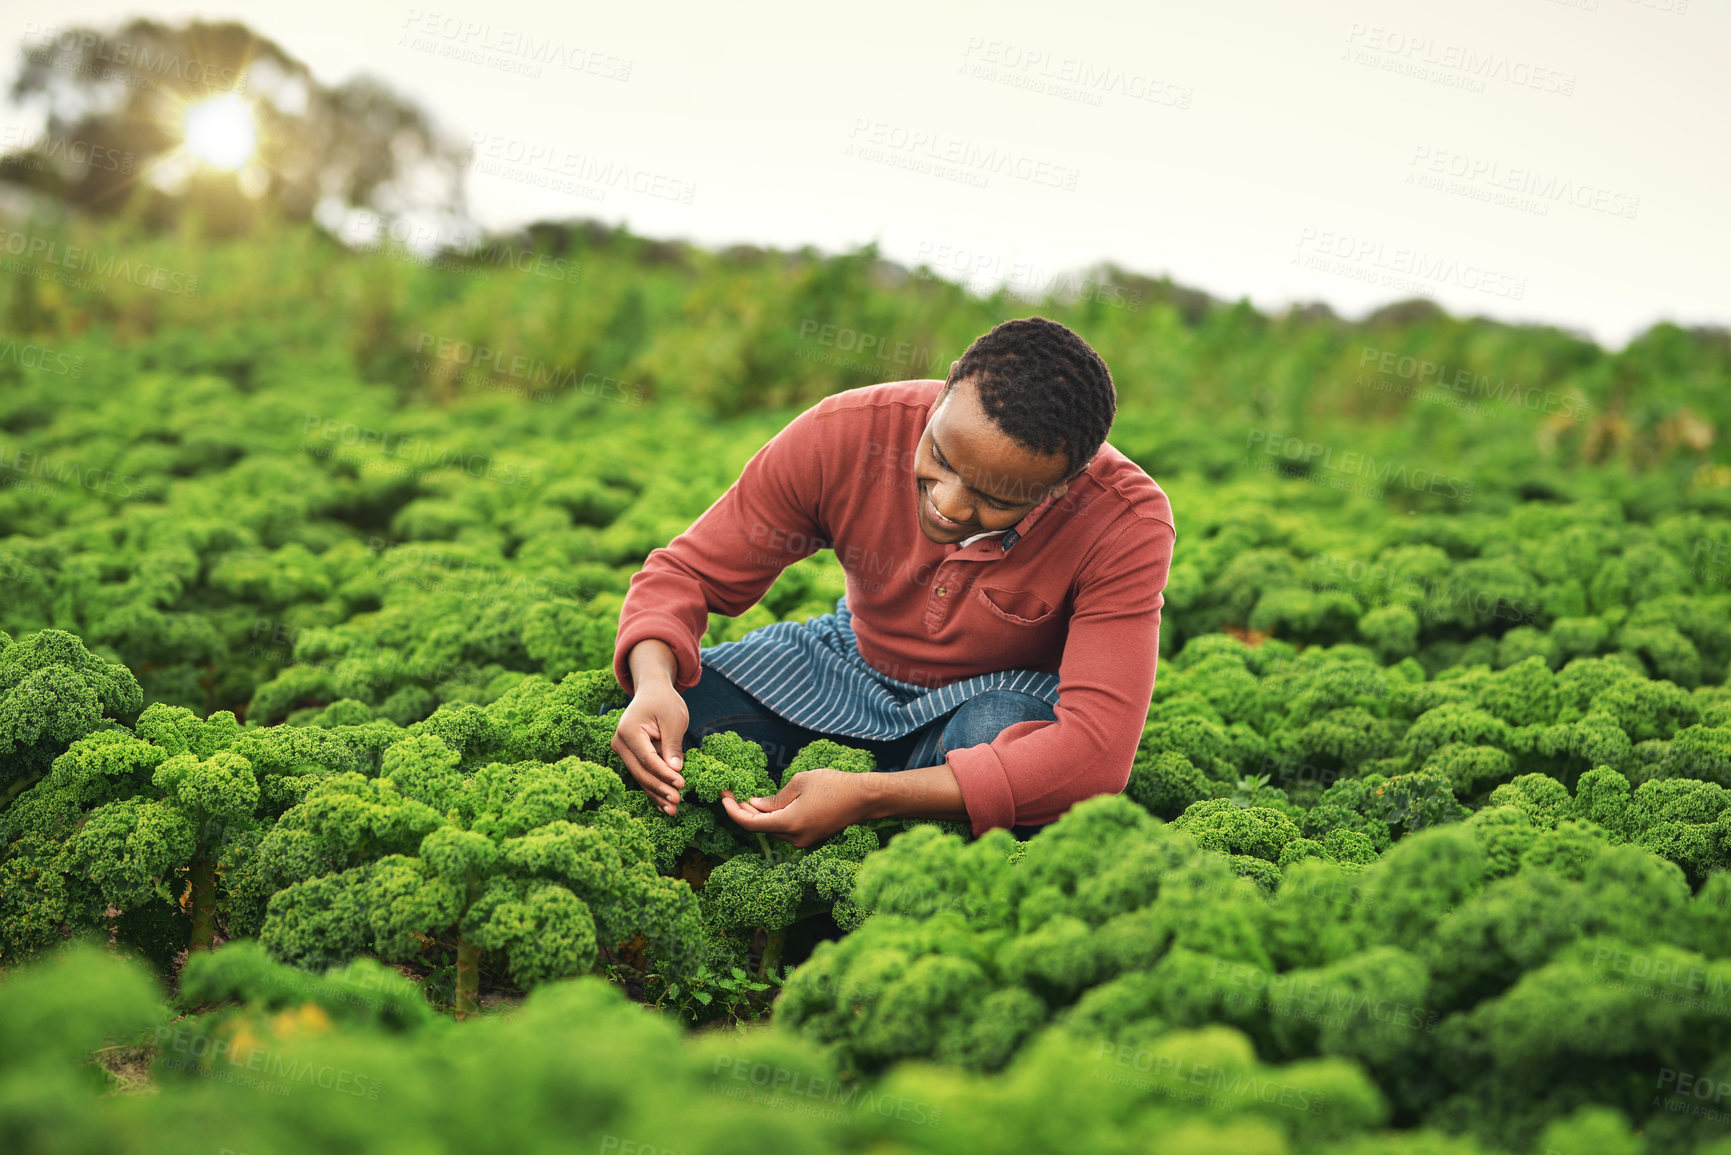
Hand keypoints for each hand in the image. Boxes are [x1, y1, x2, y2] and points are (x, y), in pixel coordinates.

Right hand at [610, 679, 688, 816]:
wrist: (652, 692)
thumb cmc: (664, 702)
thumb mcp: (674, 719)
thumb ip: (673, 744)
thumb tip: (675, 770)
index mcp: (629, 731)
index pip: (648, 759)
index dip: (664, 774)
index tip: (682, 784)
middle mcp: (620, 743)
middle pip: (641, 772)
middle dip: (660, 789)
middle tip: (677, 802)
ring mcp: (623, 752)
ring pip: (640, 778)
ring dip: (657, 795)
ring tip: (673, 810)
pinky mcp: (630, 758)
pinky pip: (642, 776)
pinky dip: (653, 791)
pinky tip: (663, 806)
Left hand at [720, 768, 869, 848]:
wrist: (864, 798)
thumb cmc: (834, 785)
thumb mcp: (799, 783)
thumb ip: (774, 798)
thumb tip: (754, 805)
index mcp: (789, 823)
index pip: (750, 823)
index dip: (732, 811)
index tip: (723, 797)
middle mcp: (795, 838)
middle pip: (759, 829)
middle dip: (743, 812)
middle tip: (731, 795)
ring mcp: (804, 841)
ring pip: (772, 830)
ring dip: (758, 816)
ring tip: (747, 798)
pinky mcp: (811, 838)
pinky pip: (785, 831)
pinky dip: (773, 819)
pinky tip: (769, 806)